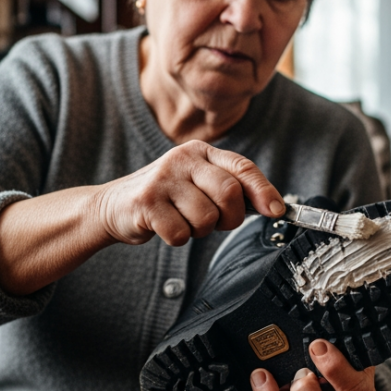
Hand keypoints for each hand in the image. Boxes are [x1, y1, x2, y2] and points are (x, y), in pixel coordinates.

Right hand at [96, 140, 283, 246]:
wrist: (113, 206)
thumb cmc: (166, 198)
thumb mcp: (197, 183)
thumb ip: (229, 188)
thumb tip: (272, 206)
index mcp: (201, 152)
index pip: (242, 167)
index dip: (264, 190)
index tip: (277, 211)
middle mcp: (183, 158)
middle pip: (229, 193)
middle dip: (230, 218)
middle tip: (217, 223)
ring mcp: (163, 178)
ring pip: (206, 218)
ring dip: (199, 230)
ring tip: (183, 220)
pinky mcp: (146, 201)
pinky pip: (181, 233)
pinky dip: (177, 238)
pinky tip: (165, 227)